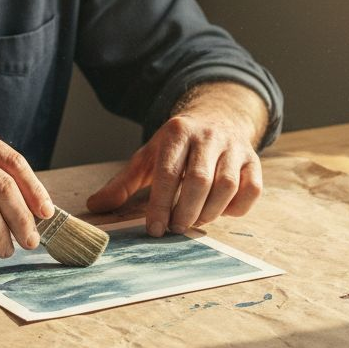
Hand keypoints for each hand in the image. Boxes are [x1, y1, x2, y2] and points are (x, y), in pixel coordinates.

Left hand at [86, 84, 266, 235]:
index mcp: (177, 132)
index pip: (167, 172)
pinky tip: (221, 211)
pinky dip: (237, 207)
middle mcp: (209, 136)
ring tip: (194, 221)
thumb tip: (95, 205)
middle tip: (176, 229)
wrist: (217, 118)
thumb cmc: (177, 147)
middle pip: (198, 180)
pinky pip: (252, 189)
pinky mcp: (254, 160)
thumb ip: (123, 182)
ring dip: (210, 212)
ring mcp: (235, 147)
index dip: (160, 205)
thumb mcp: (148, 157)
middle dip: (185, 211)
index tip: (154, 229)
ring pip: (226, 186)